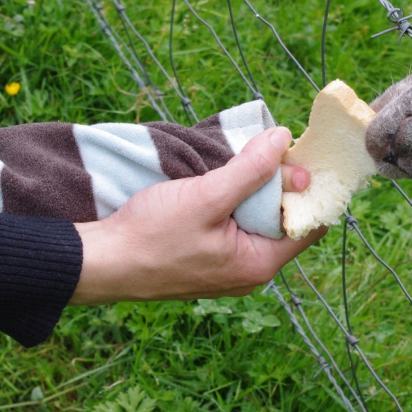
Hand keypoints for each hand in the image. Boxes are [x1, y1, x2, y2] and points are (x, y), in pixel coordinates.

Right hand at [70, 127, 324, 303]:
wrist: (102, 262)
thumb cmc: (152, 235)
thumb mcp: (206, 196)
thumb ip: (250, 170)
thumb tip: (283, 139)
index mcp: (259, 264)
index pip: (310, 225)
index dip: (309, 189)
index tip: (299, 155)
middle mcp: (249, 272)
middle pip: (283, 221)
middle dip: (278, 184)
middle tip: (267, 148)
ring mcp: (226, 268)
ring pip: (256, 222)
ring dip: (252, 191)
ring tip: (242, 159)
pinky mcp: (206, 259)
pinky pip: (234, 227)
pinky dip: (233, 203)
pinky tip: (218, 180)